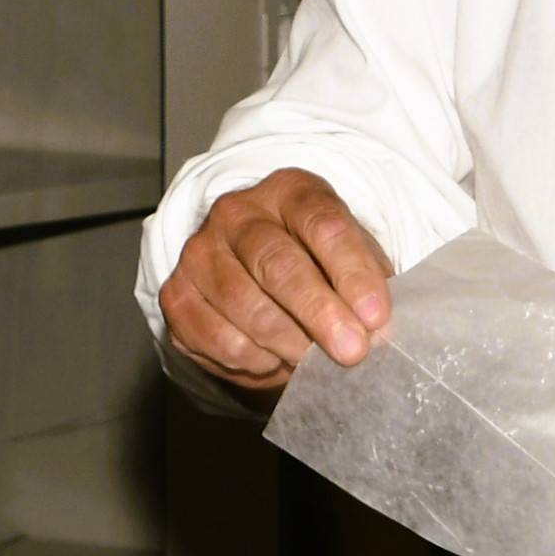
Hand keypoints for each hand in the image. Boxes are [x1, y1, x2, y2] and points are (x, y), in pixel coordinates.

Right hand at [156, 169, 393, 395]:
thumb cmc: (315, 265)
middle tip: (351, 351)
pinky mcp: (176, 295)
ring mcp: (199, 251)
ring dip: (286, 342)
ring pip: (242, 302)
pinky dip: (251, 359)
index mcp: (290, 192)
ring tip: (314, 364)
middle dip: (318, 312)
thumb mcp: (349, 257)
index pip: (323, 223)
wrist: (254, 274)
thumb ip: (365, 284)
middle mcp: (237, 212)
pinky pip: (215, 336)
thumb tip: (378, 329)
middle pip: (276, 262)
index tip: (376, 317)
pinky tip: (273, 360)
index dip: (352, 272)